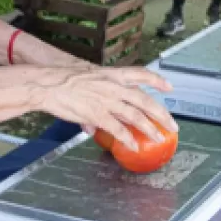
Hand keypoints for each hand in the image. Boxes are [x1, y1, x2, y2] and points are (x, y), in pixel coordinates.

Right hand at [33, 67, 176, 151]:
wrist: (48, 83)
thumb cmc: (63, 81)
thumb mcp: (86, 83)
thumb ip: (95, 102)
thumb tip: (94, 126)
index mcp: (112, 75)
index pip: (140, 74)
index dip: (157, 81)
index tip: (169, 87)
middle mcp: (113, 87)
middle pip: (145, 100)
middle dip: (161, 114)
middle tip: (172, 125)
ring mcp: (107, 100)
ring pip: (136, 116)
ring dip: (150, 129)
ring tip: (158, 138)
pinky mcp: (97, 114)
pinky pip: (118, 129)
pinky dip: (128, 139)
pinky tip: (134, 146)